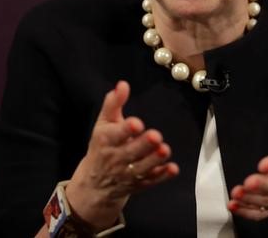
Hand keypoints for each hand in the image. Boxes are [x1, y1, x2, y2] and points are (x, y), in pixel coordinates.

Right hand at [65, 81, 178, 229]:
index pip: (115, 135)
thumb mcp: (103, 123)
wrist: (94, 184)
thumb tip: (123, 84)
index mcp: (106, 140)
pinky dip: (162, 177)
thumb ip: (114, 103)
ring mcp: (127, 173)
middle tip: (155, 136)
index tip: (137, 123)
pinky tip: (173, 169)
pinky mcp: (139, 184)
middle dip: (143, 145)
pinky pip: (151, 181)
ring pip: (142, 168)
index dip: (125, 129)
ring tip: (165, 150)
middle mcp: (116, 158)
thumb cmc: (102, 145)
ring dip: (154, 160)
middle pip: (130, 152)